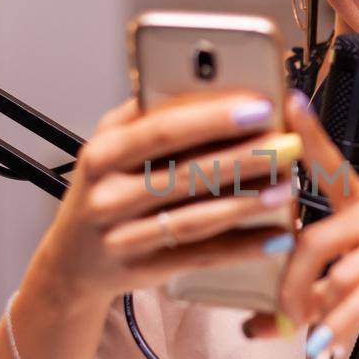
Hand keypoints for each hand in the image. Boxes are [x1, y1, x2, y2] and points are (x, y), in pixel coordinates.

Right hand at [32, 92, 297, 306]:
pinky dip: (241, 248)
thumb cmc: (105, 189)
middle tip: (288, 144)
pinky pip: (200, 257)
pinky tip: (274, 236)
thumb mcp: (112, 147)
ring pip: (195, 218)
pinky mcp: (143, 270)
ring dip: (247, 203)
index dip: (214, 118)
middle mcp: (107, 195)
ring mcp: (122, 237)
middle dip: (244, 157)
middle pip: (186, 173)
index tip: (260, 105)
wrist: (71, 262)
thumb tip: (215, 88)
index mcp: (103, 152)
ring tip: (286, 186)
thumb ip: (151, 118)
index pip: (162, 129)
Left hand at [245, 93, 358, 358]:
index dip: (309, 135)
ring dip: (322, 316)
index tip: (287, 103)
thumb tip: (258, 327)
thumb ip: (311, 300)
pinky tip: (334, 345)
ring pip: (337, 275)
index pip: (331, 165)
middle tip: (288, 317)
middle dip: (291, 288)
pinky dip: (342, 327)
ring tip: (321, 338)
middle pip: (313, 241)